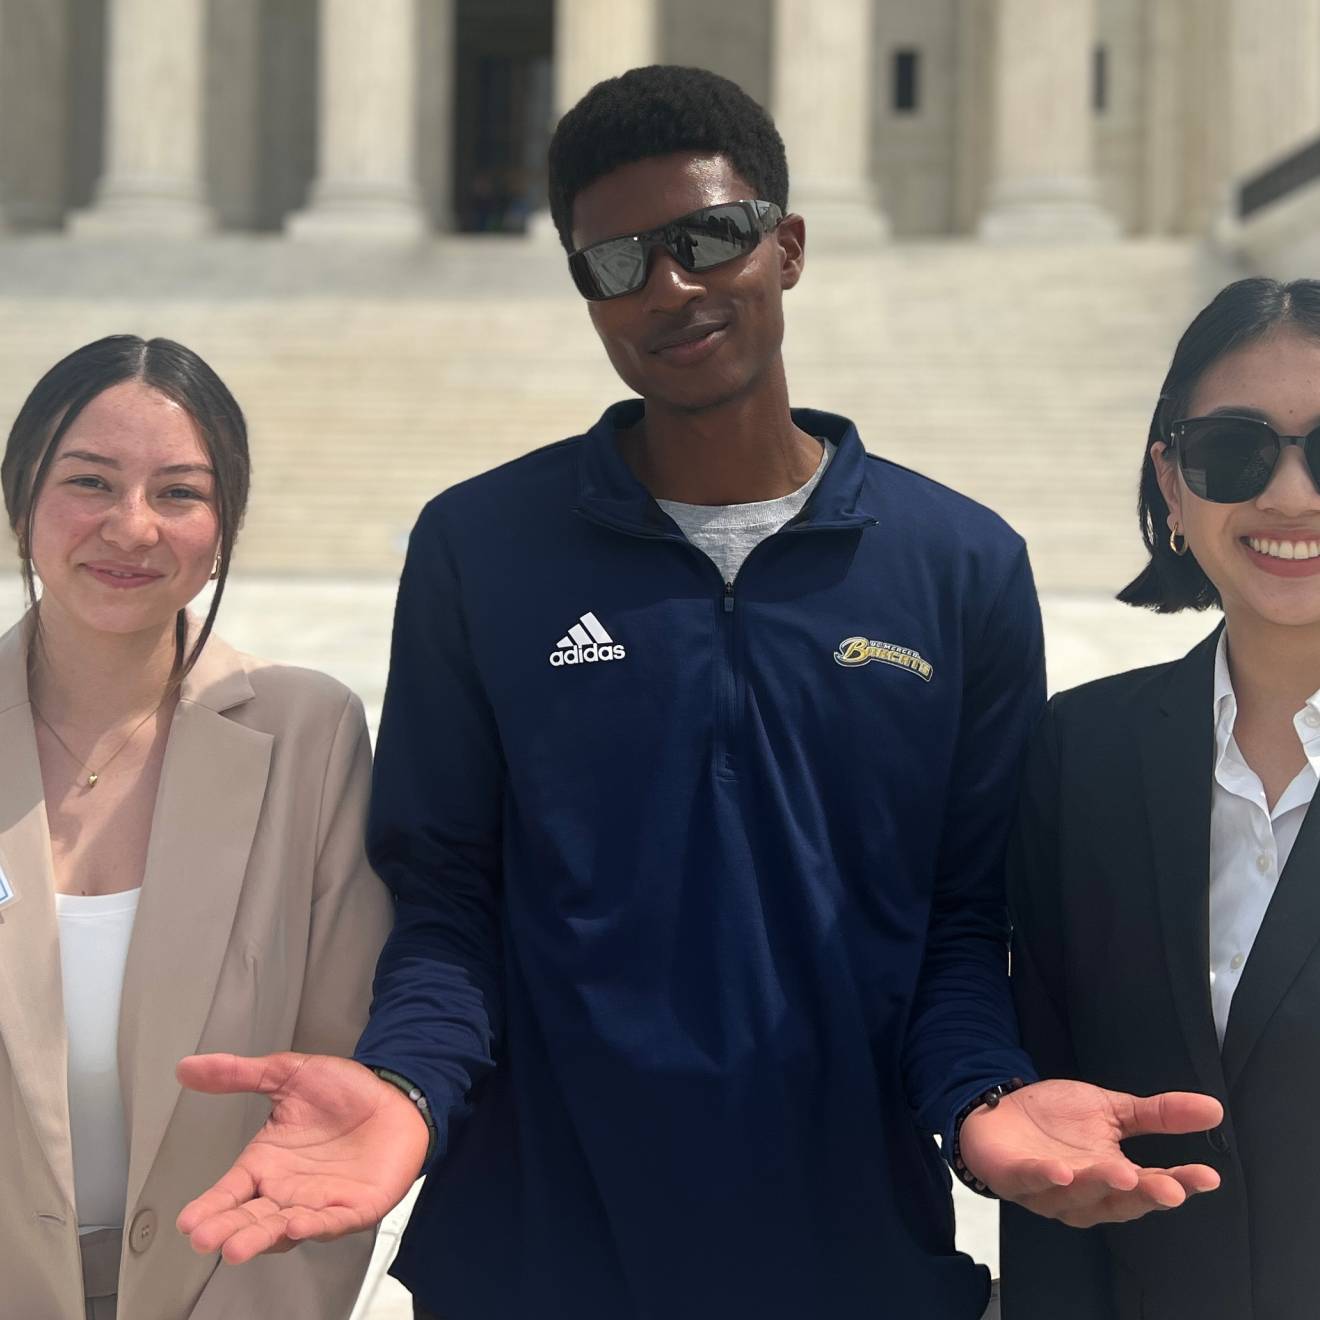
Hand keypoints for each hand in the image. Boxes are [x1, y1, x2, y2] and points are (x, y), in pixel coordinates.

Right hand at [175, 1052, 430, 1262]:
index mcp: (267, 1163)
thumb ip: (239, 1074)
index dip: (209, 1207)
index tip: (188, 1220)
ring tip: (237, 1246)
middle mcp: (288, 1190)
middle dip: (227, 1230)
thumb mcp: (288, 1074)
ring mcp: (320, 1202)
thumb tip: (188, 1067)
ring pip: (284, 1229)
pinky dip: (314, 1227)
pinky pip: (331, 1223)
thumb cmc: (345, 1092)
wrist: (396, 1095)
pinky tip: (295, 1224)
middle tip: (206, 1238)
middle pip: (250, 1218)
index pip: (230, 1192)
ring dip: (261, 1238)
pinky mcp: (354, 1208)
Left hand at [958, 1079, 1222, 1227]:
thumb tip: (1214, 1108)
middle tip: (1169, 1187)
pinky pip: (1031, 1181)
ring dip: (1098, 1185)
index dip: (1180, 1184)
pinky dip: (1045, 1177)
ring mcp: (1048, 1190)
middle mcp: (1084, 1193)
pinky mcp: (1013, 1177)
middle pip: (1119, 1201)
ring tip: (1123, 1173)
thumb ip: (1158, 1114)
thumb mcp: (1112, 1110)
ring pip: (1078, 1196)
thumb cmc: (1057, 1120)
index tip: (1208, 1176)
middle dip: (1144, 1195)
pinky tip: (1060, 1170)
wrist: (999, 1110)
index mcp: (1112, 1178)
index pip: (1152, 1186)